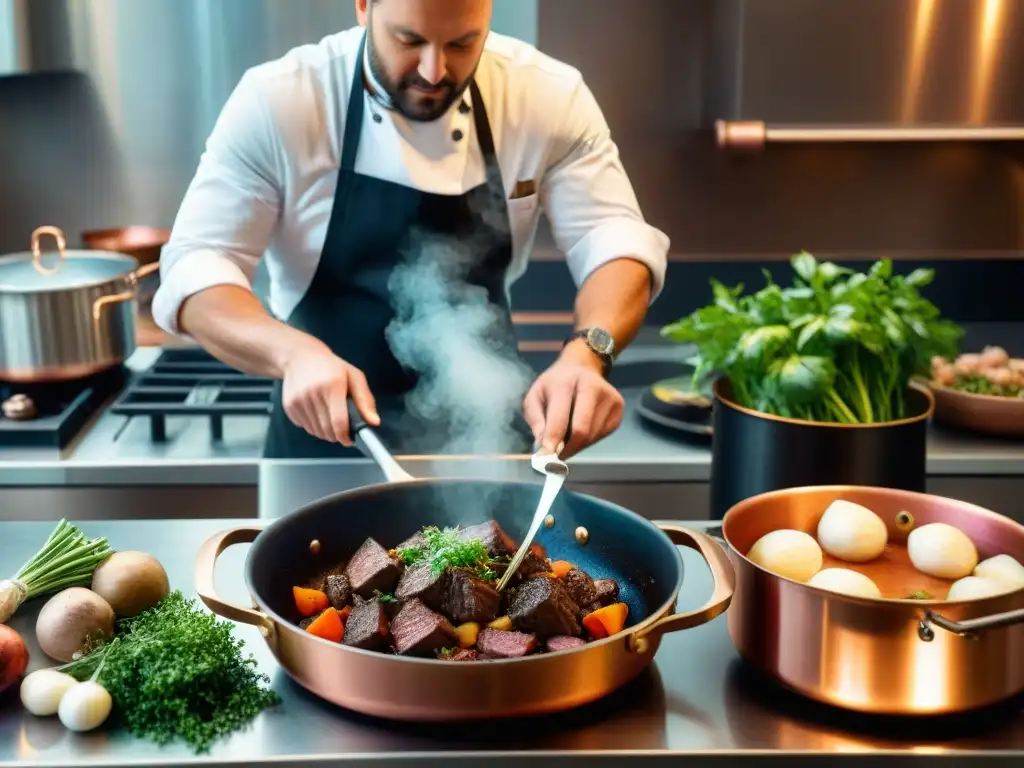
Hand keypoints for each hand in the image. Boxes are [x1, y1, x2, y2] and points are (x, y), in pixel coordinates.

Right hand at [281, 342, 378, 445]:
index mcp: (332, 385)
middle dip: (337, 435)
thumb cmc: (331, 367)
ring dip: (325, 432)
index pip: (339, 421)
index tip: (349, 440)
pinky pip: (305, 427)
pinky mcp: (289, 406)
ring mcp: (298, 400)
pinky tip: (317, 413)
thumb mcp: (354, 377)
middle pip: (327, 429)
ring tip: (330, 418)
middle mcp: (313, 393)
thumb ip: (365, 401)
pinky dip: (314, 426)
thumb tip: (374, 422)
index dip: (345, 436)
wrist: (300, 357)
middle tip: (342, 429)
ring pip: (316, 431)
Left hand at [522, 344, 624, 458]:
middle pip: (582, 430)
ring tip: (566, 439)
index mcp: (567, 381)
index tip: (546, 456)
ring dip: (576, 445)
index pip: (561, 416)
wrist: (582, 367)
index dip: (553, 439)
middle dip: (567, 449)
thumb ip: (535, 418)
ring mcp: (610, 398)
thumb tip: (542, 443)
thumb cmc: (555, 384)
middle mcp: (593, 387)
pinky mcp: (619, 409)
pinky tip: (580, 431)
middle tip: (556, 458)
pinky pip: (601, 435)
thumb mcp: (536, 395)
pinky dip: (588, 440)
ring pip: (592, 436)